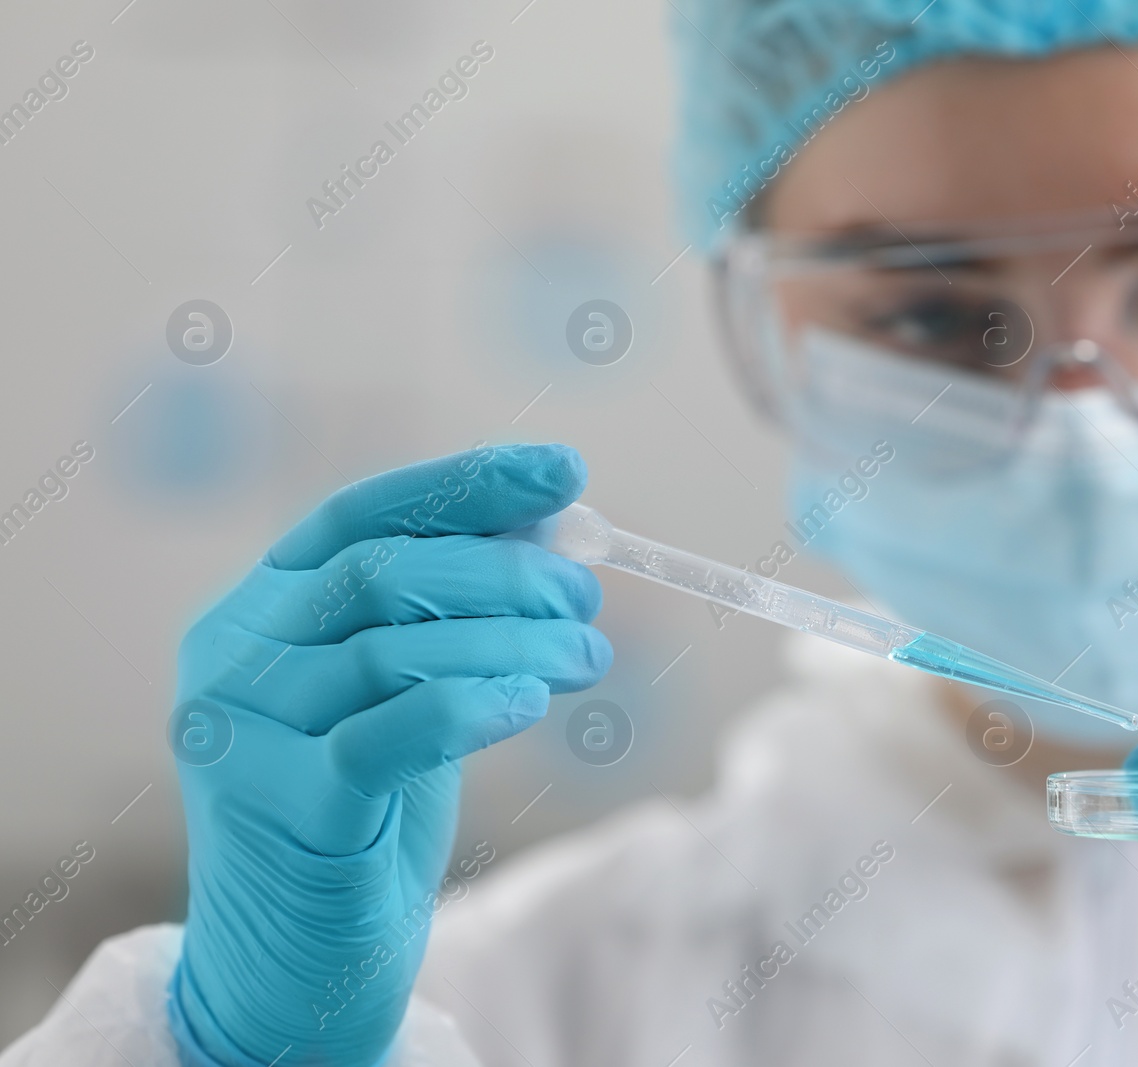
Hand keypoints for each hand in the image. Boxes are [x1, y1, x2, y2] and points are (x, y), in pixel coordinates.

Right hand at [168, 443, 610, 1065]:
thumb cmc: (362, 816)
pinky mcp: (282, 808)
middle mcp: (230, 659)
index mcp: (253, 613)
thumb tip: (553, 526)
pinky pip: (392, 730)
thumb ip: (451, 617)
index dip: (467, 485)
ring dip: (515, 639)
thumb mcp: (404, 694)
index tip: (563, 472)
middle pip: (382, 574)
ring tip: (588, 652)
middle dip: (504, 573)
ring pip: (395, 648)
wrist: (294, 965)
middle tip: (585, 596)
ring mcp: (243, 734)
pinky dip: (473, 702)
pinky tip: (532, 697)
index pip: (359, 515)